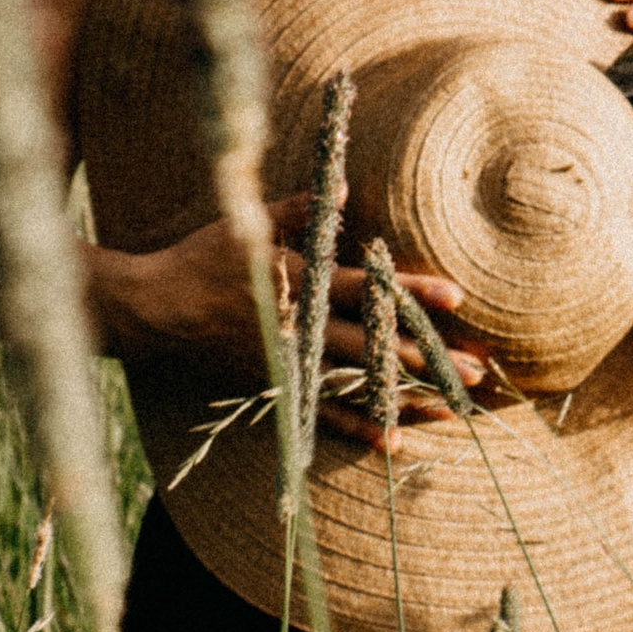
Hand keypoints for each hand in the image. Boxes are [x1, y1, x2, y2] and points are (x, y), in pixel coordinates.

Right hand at [101, 196, 488, 393]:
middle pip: (375, 346)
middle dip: (427, 360)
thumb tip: (347, 189)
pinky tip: (396, 442)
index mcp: (298, 282)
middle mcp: (301, 329)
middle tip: (475, 372)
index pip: (364, 288)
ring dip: (409, 398)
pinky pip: (326, 414)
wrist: (157, 311)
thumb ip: (300, 209)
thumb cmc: (204, 259)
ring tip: (454, 409)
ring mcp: (292, 363)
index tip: (453, 297)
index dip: (409, 293)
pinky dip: (360, 428)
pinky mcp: (281, 386)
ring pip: (360, 386)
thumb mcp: (247, 223)